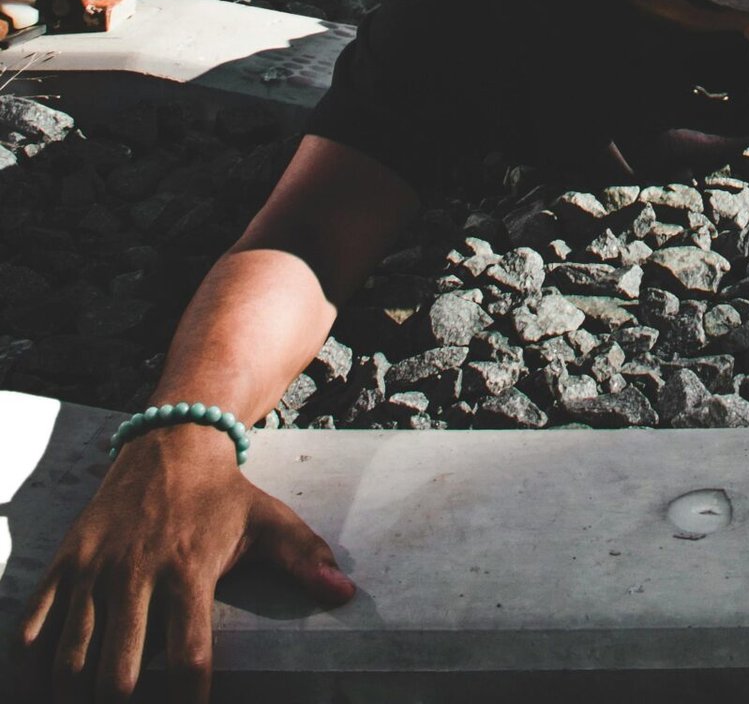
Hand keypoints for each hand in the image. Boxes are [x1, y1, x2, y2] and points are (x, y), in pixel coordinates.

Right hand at [16, 423, 354, 702]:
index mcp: (190, 571)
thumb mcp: (267, 520)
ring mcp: (97, 567)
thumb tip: (346, 594)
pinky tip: (48, 678)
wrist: (172, 437)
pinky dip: (35, 658)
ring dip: (75, 693)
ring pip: (72, 657)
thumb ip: (304, 559)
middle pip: (121, 673)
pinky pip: (36, 622)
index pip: (189, 657)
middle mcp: (139, 572)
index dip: (189, 701)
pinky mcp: (67, 560)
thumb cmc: (221, 493)